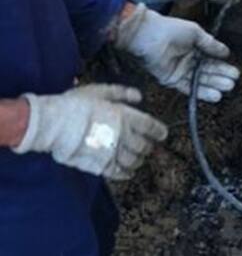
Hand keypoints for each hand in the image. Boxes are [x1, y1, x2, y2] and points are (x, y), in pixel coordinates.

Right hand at [13, 84, 167, 179]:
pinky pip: (118, 172)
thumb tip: (139, 96)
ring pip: (133, 160)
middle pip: (143, 146)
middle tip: (147, 147)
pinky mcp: (99, 165)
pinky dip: (126, 174)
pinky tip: (128, 173)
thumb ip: (122, 93)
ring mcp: (112, 152)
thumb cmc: (76, 104)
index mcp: (126, 116)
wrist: (54, 123)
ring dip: (138, 160)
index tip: (163, 135)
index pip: (150, 126)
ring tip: (137, 160)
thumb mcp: (101, 91)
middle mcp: (123, 135)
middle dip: (147, 147)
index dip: (159, 131)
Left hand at [114, 4, 239, 102]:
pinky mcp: (170, 80)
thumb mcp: (195, 33)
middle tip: (233, 83)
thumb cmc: (170, 29)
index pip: (212, 60)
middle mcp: (188, 60)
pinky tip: (214, 94)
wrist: (147, 36)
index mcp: (194, 47)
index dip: (223, 66)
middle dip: (221, 77)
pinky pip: (188, 87)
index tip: (235, 73)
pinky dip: (201, 92)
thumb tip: (226, 52)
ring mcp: (179, 71)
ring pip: (199, 81)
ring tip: (227, 89)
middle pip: (207, 72)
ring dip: (214, 85)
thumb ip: (210, 44)